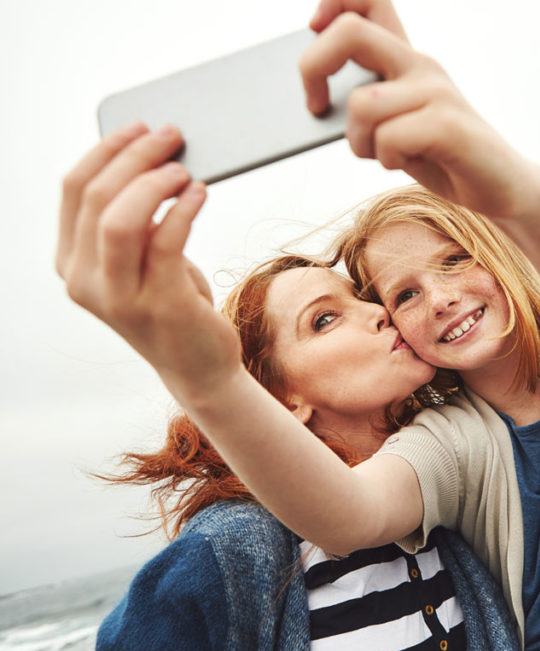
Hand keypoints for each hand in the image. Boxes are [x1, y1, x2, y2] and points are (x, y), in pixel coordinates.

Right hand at [57, 123, 241, 403]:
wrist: (198, 364)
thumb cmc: (172, 301)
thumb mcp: (143, 257)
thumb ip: (134, 219)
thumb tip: (154, 159)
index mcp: (71, 261)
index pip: (74, 190)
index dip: (107, 150)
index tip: (140, 127)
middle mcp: (85, 280)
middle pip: (98, 197)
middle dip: (136, 156)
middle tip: (171, 136)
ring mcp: (119, 296)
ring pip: (120, 220)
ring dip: (155, 183)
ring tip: (183, 169)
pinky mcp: (160, 305)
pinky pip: (165, 243)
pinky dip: (183, 210)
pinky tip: (200, 194)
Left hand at [299, 2, 539, 221]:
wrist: (502, 188)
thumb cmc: (441, 158)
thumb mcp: (394, 125)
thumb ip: (363, 104)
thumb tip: (314, 102)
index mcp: (406, 58)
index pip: (369, 0)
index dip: (333, 2)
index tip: (314, 29)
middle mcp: (420, 64)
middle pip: (350, 32)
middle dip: (312, 67)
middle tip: (314, 106)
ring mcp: (437, 91)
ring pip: (362, 105)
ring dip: (358, 141)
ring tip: (381, 154)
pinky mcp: (448, 125)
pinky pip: (389, 137)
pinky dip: (386, 158)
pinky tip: (403, 163)